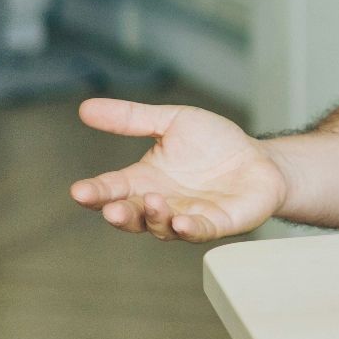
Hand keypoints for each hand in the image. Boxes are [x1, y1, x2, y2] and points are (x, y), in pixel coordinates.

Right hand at [69, 98, 287, 241]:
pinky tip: (181, 223)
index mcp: (144, 180)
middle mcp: (160, 203)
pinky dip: (188, 229)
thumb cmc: (214, 143)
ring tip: (154, 202)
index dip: (95, 192)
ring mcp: (186, 216)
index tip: (79, 191)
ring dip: (154, 217)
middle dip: (119, 214)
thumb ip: (132, 118)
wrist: (259, 158)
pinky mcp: (216, 224)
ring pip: (161, 226)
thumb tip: (86, 107)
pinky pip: (198, 231)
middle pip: (131, 215)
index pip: (112, 189)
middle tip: (111, 208)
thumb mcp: (172, 121)